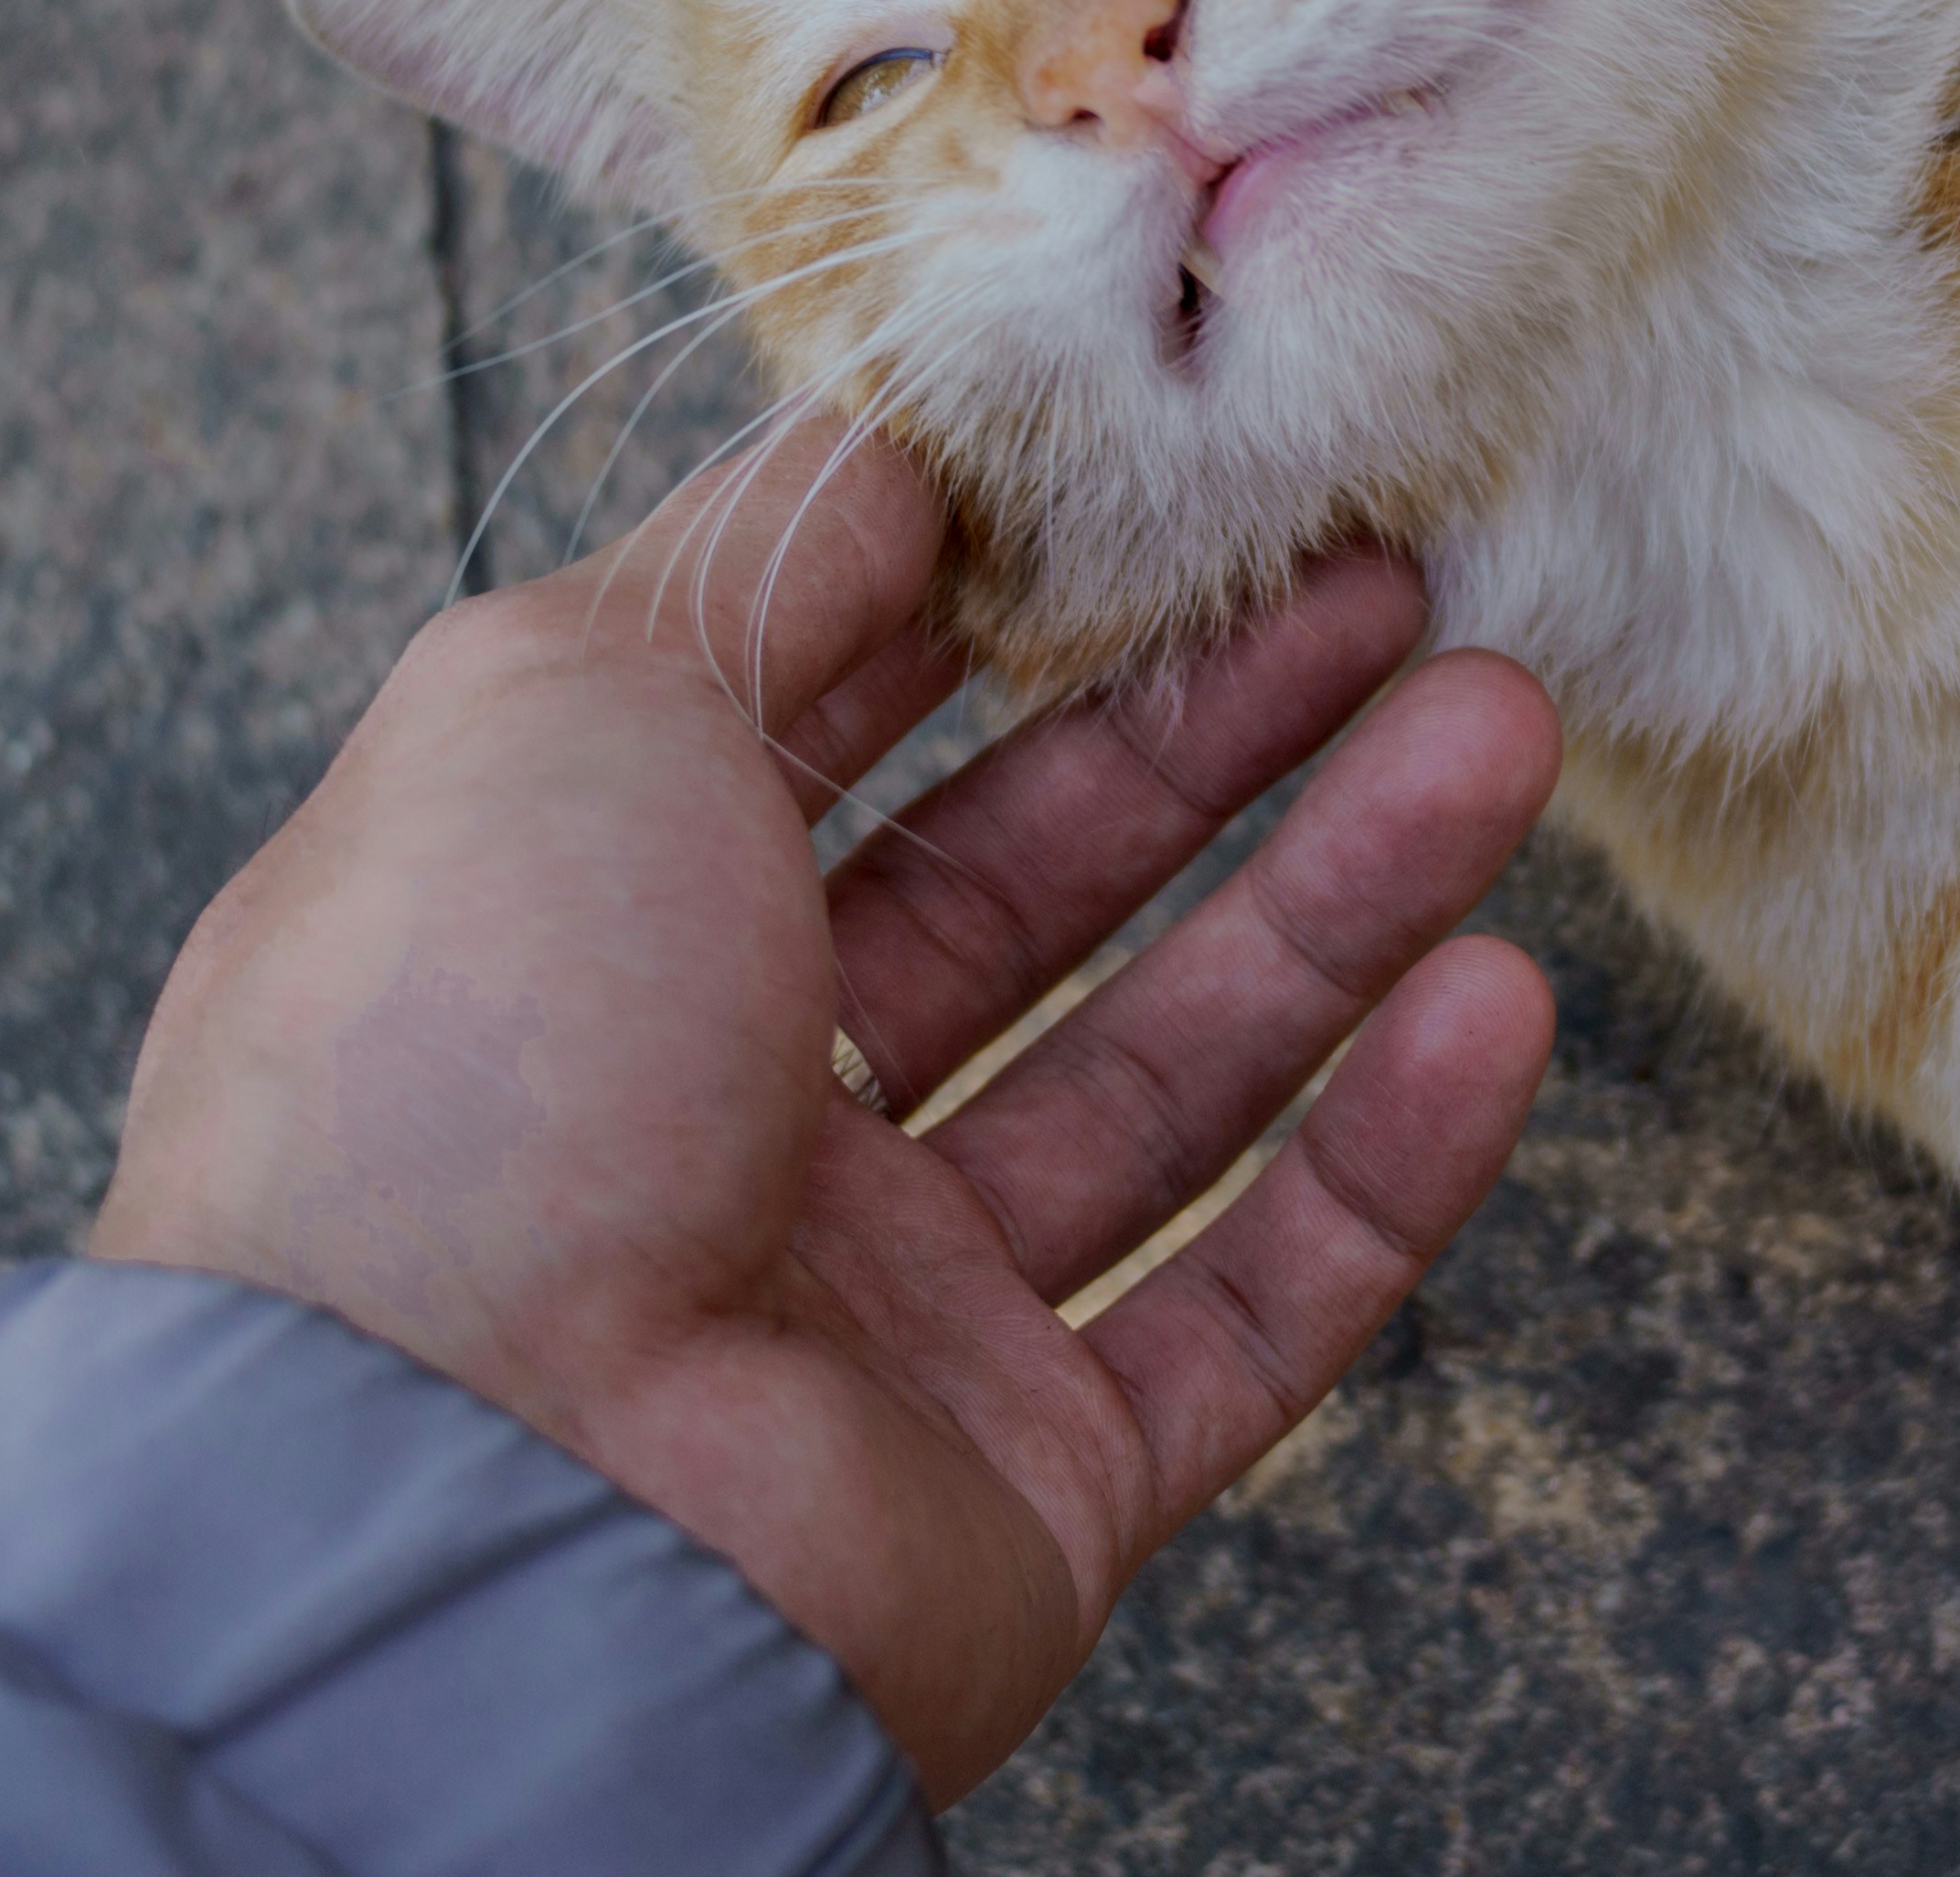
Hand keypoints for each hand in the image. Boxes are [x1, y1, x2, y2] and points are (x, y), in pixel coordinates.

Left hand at [84, 428, 1560, 1801]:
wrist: (455, 1512)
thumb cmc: (459, 1064)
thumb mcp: (560, 692)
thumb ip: (758, 559)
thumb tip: (909, 447)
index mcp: (571, 936)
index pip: (825, 730)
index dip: (1007, 597)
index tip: (1178, 480)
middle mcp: (711, 1123)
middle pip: (1027, 888)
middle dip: (1223, 725)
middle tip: (1394, 581)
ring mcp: (874, 1320)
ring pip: (1167, 1075)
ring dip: (1348, 897)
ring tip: (1504, 723)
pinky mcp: (1022, 1489)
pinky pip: (1246, 1306)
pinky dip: (1386, 1162)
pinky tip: (1499, 1001)